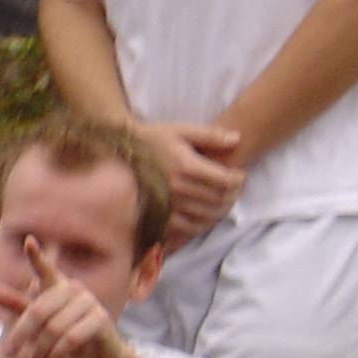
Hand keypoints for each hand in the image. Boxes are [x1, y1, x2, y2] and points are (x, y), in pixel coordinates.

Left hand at [0, 234, 129, 357]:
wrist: (101, 355)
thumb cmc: (64, 332)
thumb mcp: (37, 319)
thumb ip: (14, 303)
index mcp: (56, 285)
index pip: (45, 270)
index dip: (37, 256)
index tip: (28, 241)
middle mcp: (74, 288)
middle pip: (37, 312)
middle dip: (21, 335)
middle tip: (9, 353)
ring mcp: (89, 302)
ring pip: (53, 329)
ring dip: (39, 352)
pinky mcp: (101, 319)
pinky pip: (71, 339)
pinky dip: (57, 355)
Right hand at [140, 119, 242, 247]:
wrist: (119, 153)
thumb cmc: (152, 139)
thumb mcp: (180, 129)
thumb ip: (210, 135)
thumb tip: (237, 139)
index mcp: (185, 165)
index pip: (224, 181)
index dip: (238, 179)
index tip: (238, 174)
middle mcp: (177, 187)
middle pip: (219, 199)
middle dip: (233, 194)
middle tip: (234, 187)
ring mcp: (168, 203)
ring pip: (208, 215)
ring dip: (223, 209)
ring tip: (224, 199)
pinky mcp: (161, 214)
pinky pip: (190, 227)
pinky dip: (205, 223)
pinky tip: (207, 213)